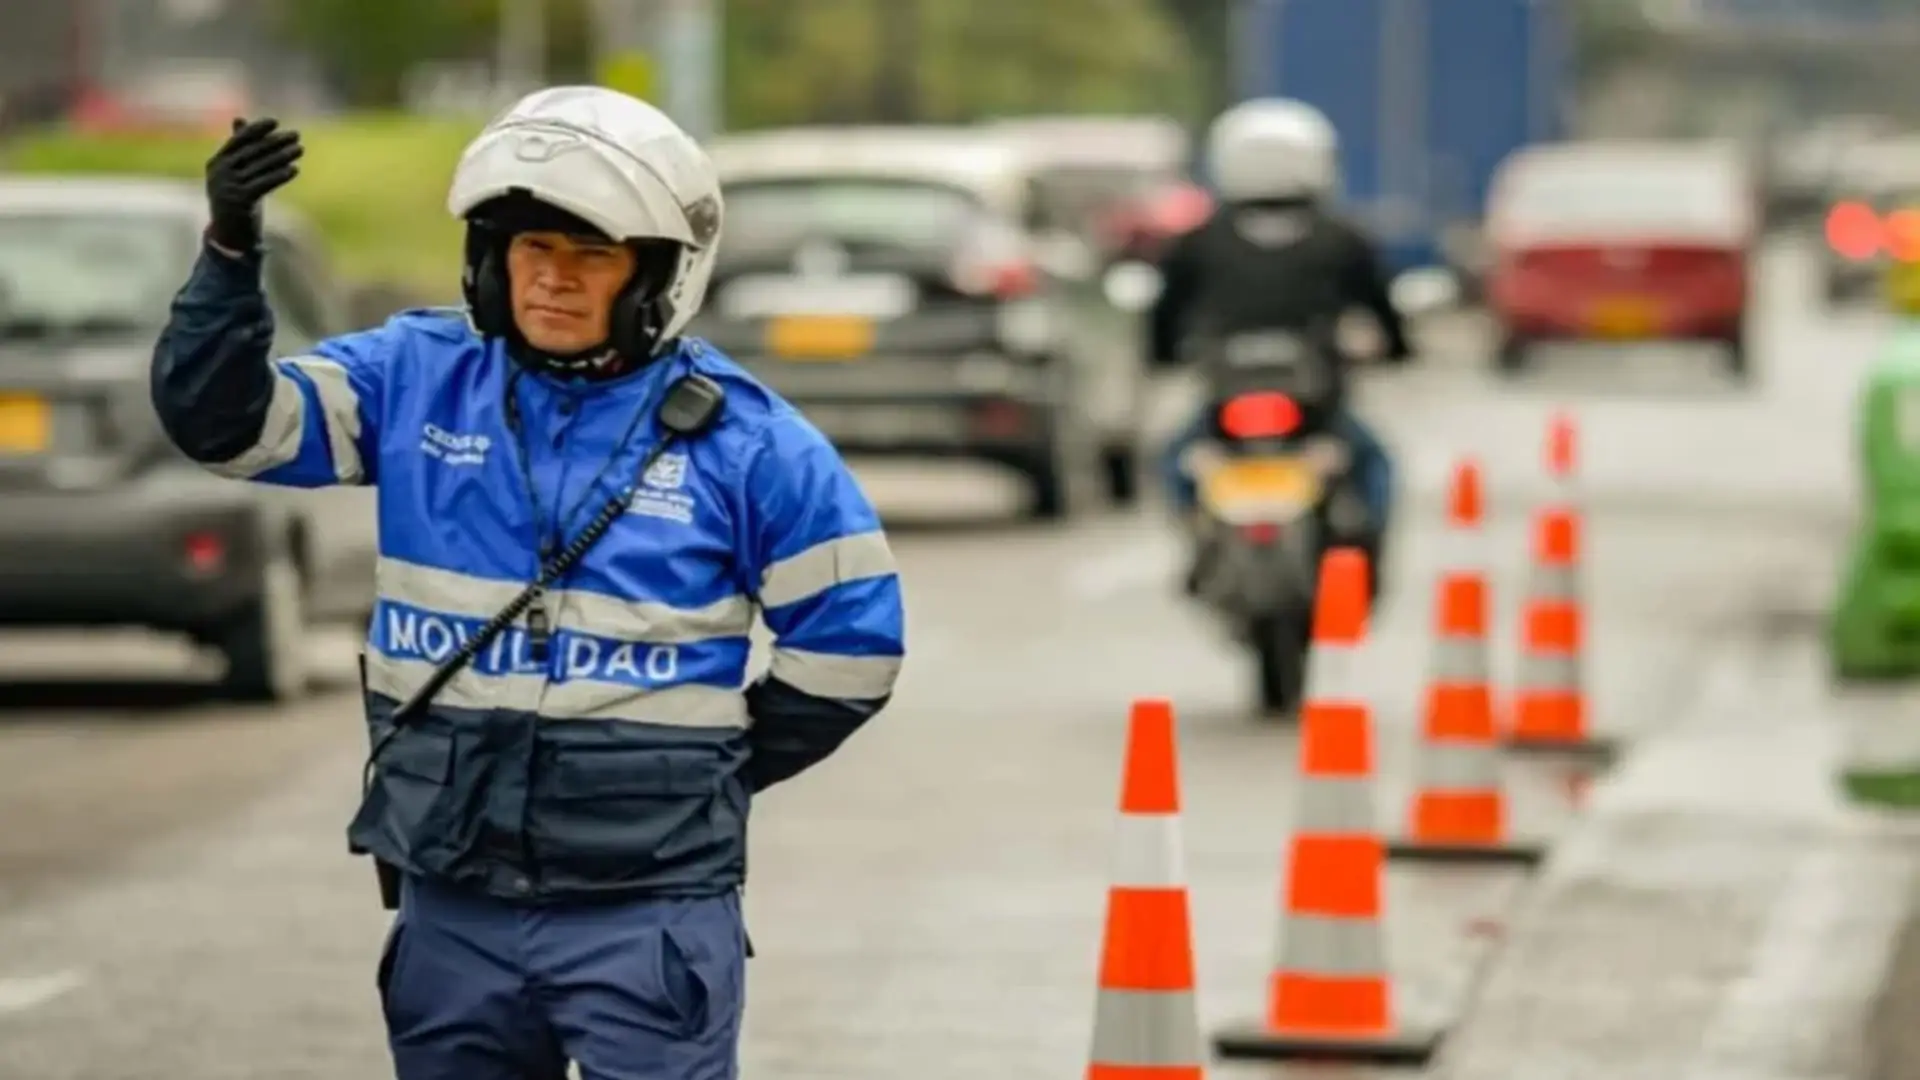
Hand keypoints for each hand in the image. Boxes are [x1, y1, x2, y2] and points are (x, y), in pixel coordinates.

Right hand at [204, 117, 302, 252]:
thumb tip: (239, 119)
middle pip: (251, 153)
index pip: (237, 141)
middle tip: (296, 135)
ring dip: (282, 157)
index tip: (275, 122)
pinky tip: (295, 169)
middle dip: (275, 142)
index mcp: (216, 163)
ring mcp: (227, 188)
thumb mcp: (235, 173)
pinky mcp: (240, 201)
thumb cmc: (236, 200)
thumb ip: (238, 149)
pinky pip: (263, 184)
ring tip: (300, 149)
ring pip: (259, 168)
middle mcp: (219, 174)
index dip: (256, 131)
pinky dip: (279, 175)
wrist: (229, 235)